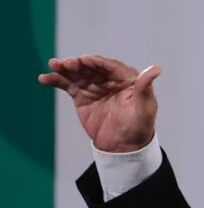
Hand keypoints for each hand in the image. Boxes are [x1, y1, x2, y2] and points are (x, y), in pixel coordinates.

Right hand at [38, 54, 160, 151]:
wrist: (124, 148)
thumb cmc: (139, 127)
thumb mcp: (144, 108)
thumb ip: (144, 88)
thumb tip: (156, 69)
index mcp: (127, 79)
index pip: (111, 67)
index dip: (98, 62)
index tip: (85, 59)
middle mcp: (110, 80)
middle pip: (92, 68)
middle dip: (79, 64)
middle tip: (66, 63)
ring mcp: (95, 88)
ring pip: (78, 74)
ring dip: (64, 69)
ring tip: (53, 65)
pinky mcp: (82, 98)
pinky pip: (68, 86)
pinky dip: (56, 81)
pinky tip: (45, 78)